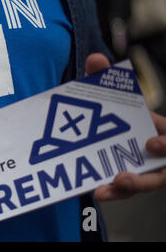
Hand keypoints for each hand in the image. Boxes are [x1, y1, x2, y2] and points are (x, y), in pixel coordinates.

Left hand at [84, 53, 165, 200]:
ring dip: (121, 191)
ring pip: (137, 187)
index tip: (152, 143)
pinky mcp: (123, 182)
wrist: (105, 126)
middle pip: (158, 175)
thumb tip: (95, 60)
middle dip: (143, 180)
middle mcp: (155, 156)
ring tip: (101, 191)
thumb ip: (105, 78)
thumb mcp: (113, 94)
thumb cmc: (121, 110)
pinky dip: (109, 192)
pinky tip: (93, 191)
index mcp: (160, 132)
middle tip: (122, 178)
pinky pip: (119, 192)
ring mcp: (141, 171)